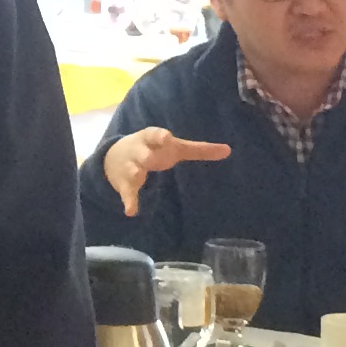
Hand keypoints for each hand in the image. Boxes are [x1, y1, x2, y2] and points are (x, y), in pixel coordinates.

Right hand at [101, 126, 231, 216]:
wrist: (116, 156)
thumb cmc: (155, 150)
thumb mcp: (175, 147)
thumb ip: (200, 149)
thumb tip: (229, 150)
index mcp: (151, 139)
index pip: (154, 134)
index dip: (160, 136)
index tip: (166, 137)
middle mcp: (139, 151)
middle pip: (143, 153)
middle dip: (147, 156)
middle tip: (150, 160)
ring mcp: (131, 167)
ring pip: (132, 170)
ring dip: (134, 173)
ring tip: (137, 177)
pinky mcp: (125, 184)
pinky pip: (127, 193)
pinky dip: (129, 201)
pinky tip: (131, 211)